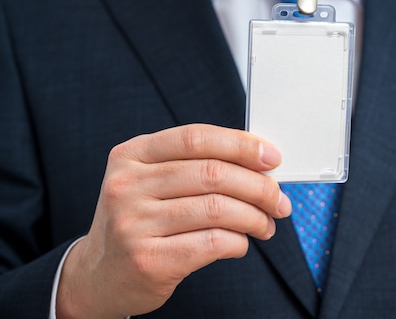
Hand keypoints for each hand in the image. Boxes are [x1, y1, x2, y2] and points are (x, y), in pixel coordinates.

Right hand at [56, 124, 290, 318]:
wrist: (97, 275)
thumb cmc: (138, 221)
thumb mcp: (150, 182)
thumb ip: (194, 166)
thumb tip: (258, 163)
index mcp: (131, 155)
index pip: (195, 138)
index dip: (240, 144)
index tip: (272, 157)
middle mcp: (127, 185)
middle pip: (212, 173)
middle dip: (259, 186)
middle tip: (279, 201)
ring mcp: (133, 223)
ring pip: (217, 208)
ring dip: (254, 217)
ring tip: (266, 225)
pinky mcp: (148, 260)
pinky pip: (212, 243)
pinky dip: (238, 242)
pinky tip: (241, 243)